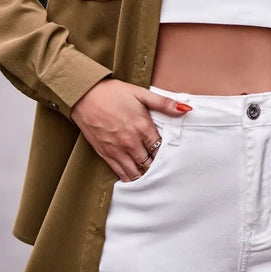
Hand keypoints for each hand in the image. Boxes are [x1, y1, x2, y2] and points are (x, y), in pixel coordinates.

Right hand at [71, 78, 191, 180]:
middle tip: (164, 168)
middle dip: (157, 166)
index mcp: (142, 127)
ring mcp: (117, 150)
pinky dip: (130, 178)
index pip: (161, 149)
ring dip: (145, 174)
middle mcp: (131, 142)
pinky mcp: (105, 154)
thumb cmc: (113, 93)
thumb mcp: (141, 94)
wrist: (85, 95)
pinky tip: (136, 177)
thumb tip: (186, 109)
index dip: (167, 153)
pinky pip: (121, 173)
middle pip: (150, 163)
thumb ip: (164, 103)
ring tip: (152, 174)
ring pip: (136, 173)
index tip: (171, 154)